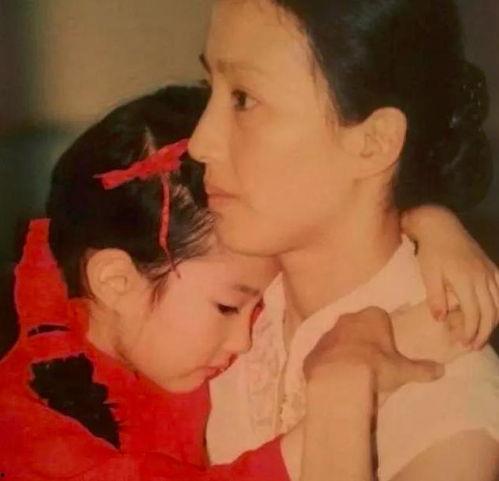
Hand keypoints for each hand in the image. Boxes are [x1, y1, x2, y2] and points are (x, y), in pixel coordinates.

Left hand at [304, 307, 443, 395]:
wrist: (338, 378)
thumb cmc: (375, 366)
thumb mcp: (403, 370)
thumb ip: (422, 369)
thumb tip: (442, 370)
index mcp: (371, 317)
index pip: (381, 318)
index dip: (385, 332)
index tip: (388, 349)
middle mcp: (347, 319)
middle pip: (358, 326)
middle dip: (364, 340)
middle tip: (372, 361)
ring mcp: (328, 333)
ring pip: (340, 339)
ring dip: (345, 351)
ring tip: (354, 372)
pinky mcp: (314, 350)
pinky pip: (324, 355)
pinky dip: (329, 364)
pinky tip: (336, 378)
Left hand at [402, 206, 498, 349]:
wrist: (441, 226)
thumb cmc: (431, 251)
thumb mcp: (428, 273)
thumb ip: (435, 297)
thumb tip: (440, 320)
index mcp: (466, 281)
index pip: (474, 314)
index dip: (470, 332)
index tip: (462, 343)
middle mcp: (483, 278)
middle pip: (490, 313)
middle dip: (483, 333)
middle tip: (472, 346)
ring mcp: (490, 272)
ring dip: (493, 322)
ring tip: (482, 335)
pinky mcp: (491, 266)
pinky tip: (494, 314)